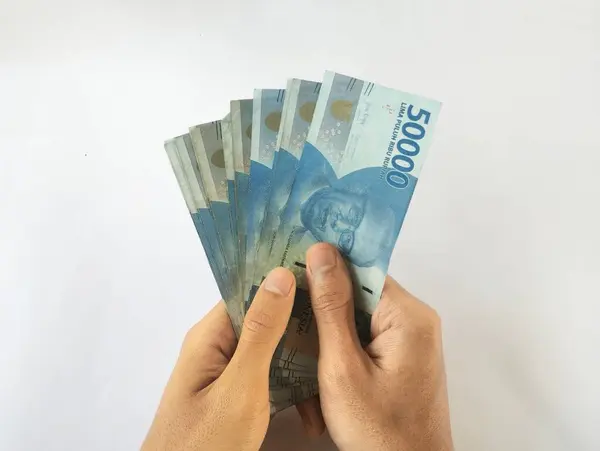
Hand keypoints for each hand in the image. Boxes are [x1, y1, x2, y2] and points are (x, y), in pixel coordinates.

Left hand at [141, 267, 323, 450]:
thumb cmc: (206, 441)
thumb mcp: (240, 386)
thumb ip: (262, 332)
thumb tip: (280, 275)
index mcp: (211, 335)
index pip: (251, 290)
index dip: (287, 282)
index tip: (326, 278)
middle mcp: (218, 346)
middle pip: (267, 319)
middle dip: (302, 325)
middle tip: (342, 325)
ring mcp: (228, 371)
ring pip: (273, 349)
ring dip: (301, 359)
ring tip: (335, 363)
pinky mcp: (238, 393)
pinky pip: (270, 374)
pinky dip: (292, 382)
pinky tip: (316, 397)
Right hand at [306, 243, 453, 450]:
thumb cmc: (380, 433)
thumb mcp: (342, 367)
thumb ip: (330, 307)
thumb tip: (321, 253)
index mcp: (408, 316)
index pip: (360, 269)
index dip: (322, 268)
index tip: (289, 270)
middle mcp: (414, 321)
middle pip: (356, 295)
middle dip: (320, 317)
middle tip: (289, 331)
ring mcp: (409, 340)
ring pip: (354, 321)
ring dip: (326, 344)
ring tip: (305, 372)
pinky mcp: (400, 357)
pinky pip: (362, 341)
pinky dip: (338, 357)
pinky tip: (320, 385)